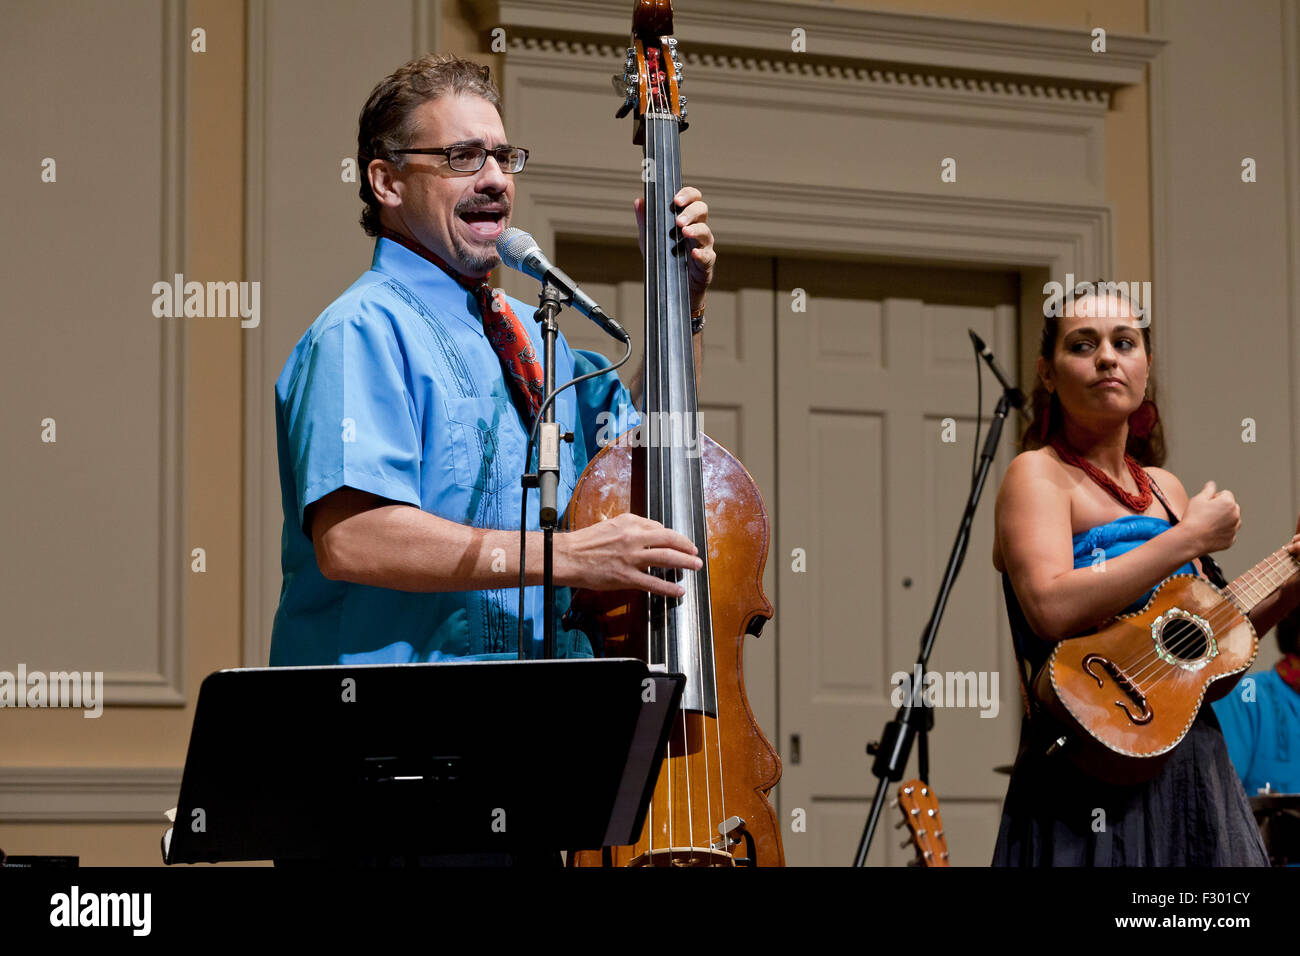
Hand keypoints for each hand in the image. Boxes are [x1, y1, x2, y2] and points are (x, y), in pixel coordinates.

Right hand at [558, 512, 701, 597]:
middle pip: (669, 540)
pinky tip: (678, 591)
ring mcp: (631, 558)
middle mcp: (633, 538)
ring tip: (695, 566)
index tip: (680, 542)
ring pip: (666, 558)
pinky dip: (669, 588)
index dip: (673, 536)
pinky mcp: (626, 577)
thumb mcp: (611, 524)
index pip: (659, 528)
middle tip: (696, 552)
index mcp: (630, 523)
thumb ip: (633, 526)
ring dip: (685, 562)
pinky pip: (653, 583)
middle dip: (686, 547)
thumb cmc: (586, 542)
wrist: (567, 556)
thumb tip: (654, 530)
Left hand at [635, 185, 714, 313]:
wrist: (671, 288)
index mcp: (686, 219)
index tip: (676, 199)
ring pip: (706, 232)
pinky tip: (693, 253)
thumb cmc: (665, 259)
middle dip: (691, 212)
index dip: (687, 195)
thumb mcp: (651, 239)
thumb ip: (645, 221)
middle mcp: (697, 229)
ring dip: (696, 230)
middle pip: (702, 210)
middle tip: (678, 220)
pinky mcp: (706, 264)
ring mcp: (703, 246)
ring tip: (684, 232)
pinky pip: (708, 257)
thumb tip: (639, 201)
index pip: (692, 199)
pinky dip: (701, 254)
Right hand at [1182, 481, 1239, 553]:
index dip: (1214, 497)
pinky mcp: (1231, 540)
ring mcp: (1234, 529)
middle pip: (1231, 506)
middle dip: (1222, 507)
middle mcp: (1235, 515)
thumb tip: (1212, 484)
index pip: (1225, 494)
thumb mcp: (1198, 499)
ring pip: (1232, 520)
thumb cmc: (1193, 518)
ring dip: (1224, 519)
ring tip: (1208, 523)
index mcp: (1228, 502)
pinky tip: (1210, 532)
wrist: (1190, 539)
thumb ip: (1208, 490)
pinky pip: (1229, 533)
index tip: (1205, 504)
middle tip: (1206, 513)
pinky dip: (1222, 532)